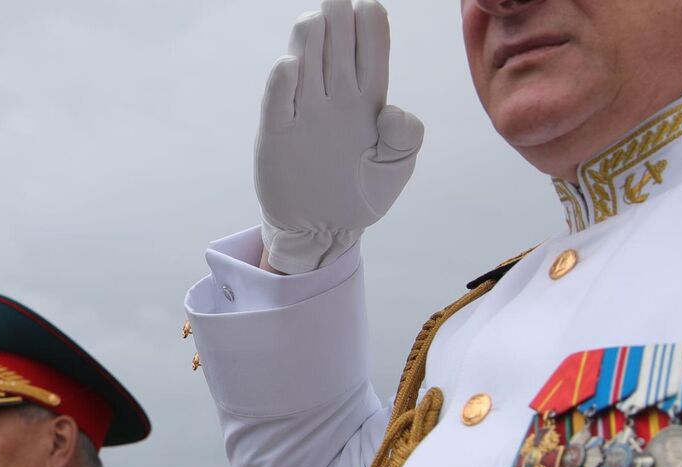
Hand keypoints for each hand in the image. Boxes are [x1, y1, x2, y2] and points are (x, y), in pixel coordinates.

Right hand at [256, 0, 423, 273]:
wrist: (322, 230)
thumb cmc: (361, 194)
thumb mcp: (395, 170)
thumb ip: (405, 137)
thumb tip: (392, 109)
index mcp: (368, 96)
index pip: (370, 43)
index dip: (369, 19)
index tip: (367, 7)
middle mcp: (335, 95)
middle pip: (336, 40)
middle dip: (337, 16)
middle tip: (336, 3)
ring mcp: (304, 111)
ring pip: (305, 58)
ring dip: (310, 37)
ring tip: (316, 24)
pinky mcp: (277, 133)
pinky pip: (277, 99)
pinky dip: (281, 82)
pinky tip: (290, 66)